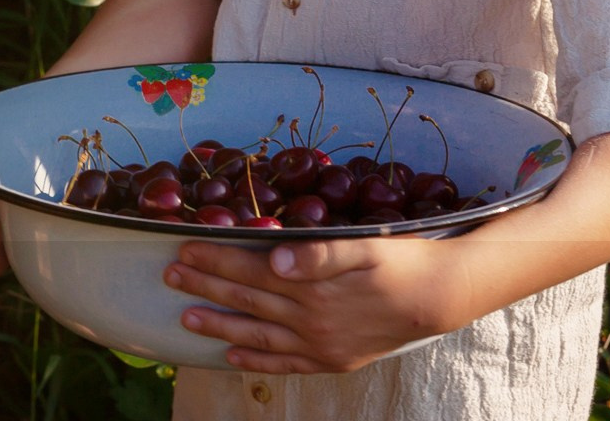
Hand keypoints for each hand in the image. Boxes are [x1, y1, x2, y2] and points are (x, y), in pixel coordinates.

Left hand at [164, 237, 474, 375]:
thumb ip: (320, 254)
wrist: (440, 297)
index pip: (252, 269)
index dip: (216, 258)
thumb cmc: (402, 261)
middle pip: (247, 300)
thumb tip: (276, 261)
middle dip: (206, 286)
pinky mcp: (332, 360)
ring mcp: (320, 344)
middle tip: (169, 275)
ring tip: (185, 317)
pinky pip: (285, 364)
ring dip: (219, 324)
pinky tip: (231, 355)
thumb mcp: (366, 246)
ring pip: (258, 334)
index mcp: (314, 286)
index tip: (183, 247)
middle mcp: (311, 319)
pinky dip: (256, 360)